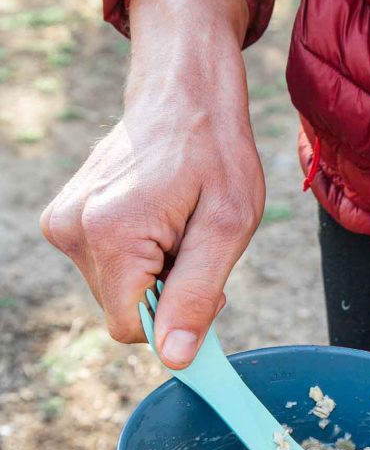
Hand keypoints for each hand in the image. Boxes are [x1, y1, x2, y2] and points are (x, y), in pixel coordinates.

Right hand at [41, 0, 263, 367]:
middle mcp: (72, 229)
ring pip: (116, 289)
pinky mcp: (64, 218)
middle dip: (165, 291)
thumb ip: (196, 296)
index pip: (132, 328)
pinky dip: (138, 255)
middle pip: (122, 309)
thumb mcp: (227, 227)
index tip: (206, 285)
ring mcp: (62, 222)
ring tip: (177, 223)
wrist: (183, 92)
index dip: (175, 318)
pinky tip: (157, 215)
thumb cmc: (215, 152)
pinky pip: (106, 266)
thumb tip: (175, 357)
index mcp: (110, 234)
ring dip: (154, 271)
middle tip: (196, 244)